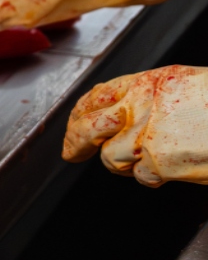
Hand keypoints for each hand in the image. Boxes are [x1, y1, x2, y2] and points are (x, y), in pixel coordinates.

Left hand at [63, 66, 207, 185]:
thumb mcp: (187, 85)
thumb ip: (153, 96)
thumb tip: (124, 111)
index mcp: (149, 82)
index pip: (98, 95)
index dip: (81, 111)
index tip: (75, 121)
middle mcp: (142, 105)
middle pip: (89, 126)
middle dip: (75, 141)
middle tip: (71, 152)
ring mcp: (148, 135)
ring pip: (111, 156)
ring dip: (122, 163)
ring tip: (142, 161)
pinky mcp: (160, 163)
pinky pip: (141, 176)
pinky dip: (151, 177)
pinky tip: (167, 170)